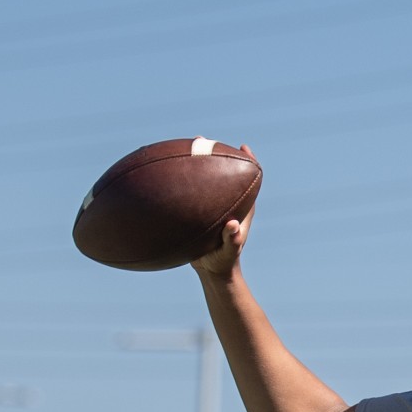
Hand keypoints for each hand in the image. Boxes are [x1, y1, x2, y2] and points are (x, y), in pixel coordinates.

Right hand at [191, 147, 256, 279]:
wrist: (212, 271)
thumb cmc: (225, 261)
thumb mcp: (229, 252)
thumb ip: (233, 240)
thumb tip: (233, 226)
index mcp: (241, 208)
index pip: (249, 180)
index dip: (248, 162)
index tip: (242, 147)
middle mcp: (227, 202)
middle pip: (223, 172)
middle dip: (214, 154)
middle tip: (202, 140)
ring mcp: (211, 206)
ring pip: (204, 180)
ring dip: (195, 164)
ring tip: (183, 148)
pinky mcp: (196, 212)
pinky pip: (188, 194)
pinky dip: (178, 184)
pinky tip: (162, 176)